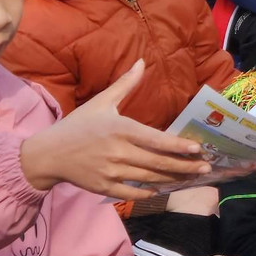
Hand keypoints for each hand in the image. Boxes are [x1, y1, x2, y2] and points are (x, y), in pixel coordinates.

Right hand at [20, 60, 212, 198]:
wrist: (48, 154)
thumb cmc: (78, 125)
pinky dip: (149, 192)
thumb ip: (125, 84)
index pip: (155, 140)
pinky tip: (163, 189)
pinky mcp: (104, 188)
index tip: (197, 149)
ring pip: (149, 178)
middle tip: (206, 169)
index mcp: (120, 129)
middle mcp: (118, 152)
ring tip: (192, 178)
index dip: (178, 146)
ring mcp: (111, 172)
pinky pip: (131, 193)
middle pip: (157, 162)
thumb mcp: (102, 102)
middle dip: (185, 167)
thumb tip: (142, 62)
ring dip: (172, 179)